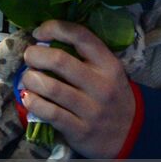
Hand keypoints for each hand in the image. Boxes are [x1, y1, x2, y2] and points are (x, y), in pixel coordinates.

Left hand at [19, 20, 136, 158]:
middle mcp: (102, 85)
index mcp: (108, 64)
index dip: (53, 28)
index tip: (38, 33)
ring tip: (28, 78)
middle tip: (29, 57)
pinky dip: (33, 103)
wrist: (132, 133)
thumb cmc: (110, 95)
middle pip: (59, 60)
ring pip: (51, 87)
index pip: (80, 36)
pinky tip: (28, 98)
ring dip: (30, 79)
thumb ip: (83, 56)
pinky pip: (50, 113)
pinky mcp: (80, 130)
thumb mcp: (107, 72)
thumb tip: (43, 41)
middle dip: (35, 55)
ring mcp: (92, 110)